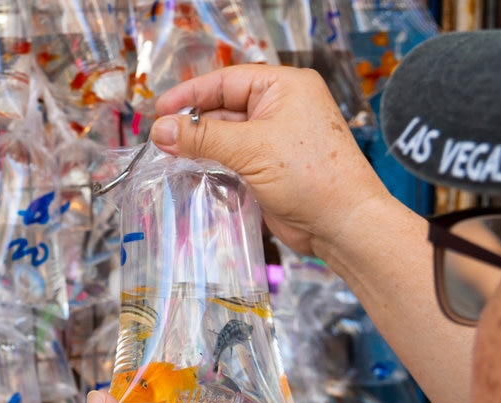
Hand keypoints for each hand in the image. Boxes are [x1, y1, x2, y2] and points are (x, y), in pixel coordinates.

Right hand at [151, 65, 390, 257]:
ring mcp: (274, 138)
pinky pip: (231, 157)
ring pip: (224, 135)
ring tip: (167, 155)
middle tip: (158, 138)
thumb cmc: (310, 175)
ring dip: (198, 145)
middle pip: (222, 107)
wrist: (342, 223)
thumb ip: (202, 137)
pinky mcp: (268, 166)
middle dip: (191, 123)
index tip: (159, 109)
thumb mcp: (251, 149)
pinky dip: (210, 163)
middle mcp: (280, 107)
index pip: (227, 80)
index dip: (190, 94)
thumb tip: (160, 129)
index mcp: (284, 87)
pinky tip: (188, 170)